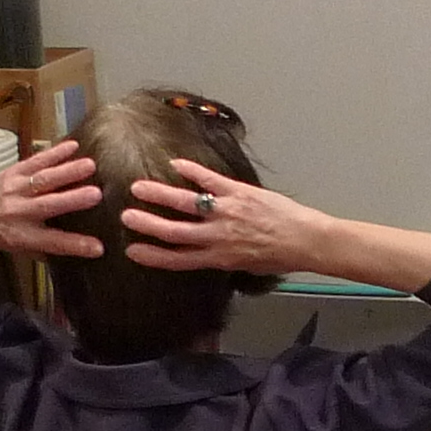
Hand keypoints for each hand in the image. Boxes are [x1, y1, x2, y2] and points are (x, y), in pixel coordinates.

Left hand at [0, 143, 104, 260]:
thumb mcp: (18, 248)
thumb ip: (46, 248)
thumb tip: (83, 251)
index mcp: (21, 236)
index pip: (51, 242)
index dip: (74, 245)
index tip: (98, 247)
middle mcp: (18, 212)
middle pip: (48, 205)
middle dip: (72, 200)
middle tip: (96, 195)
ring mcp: (15, 189)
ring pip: (43, 179)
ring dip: (67, 171)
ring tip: (90, 165)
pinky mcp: (14, 171)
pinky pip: (35, 161)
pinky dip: (54, 153)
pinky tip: (73, 146)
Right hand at [117, 155, 323, 274]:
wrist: (306, 241)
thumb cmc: (279, 257)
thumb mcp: (245, 266)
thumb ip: (222, 258)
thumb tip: (207, 254)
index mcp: (218, 258)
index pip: (177, 259)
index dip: (153, 255)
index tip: (132, 251)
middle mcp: (217, 236)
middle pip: (174, 231)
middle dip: (147, 224)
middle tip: (124, 216)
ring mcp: (226, 212)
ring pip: (185, 204)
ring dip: (159, 195)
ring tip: (138, 188)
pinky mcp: (239, 193)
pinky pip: (210, 180)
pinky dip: (191, 170)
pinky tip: (175, 164)